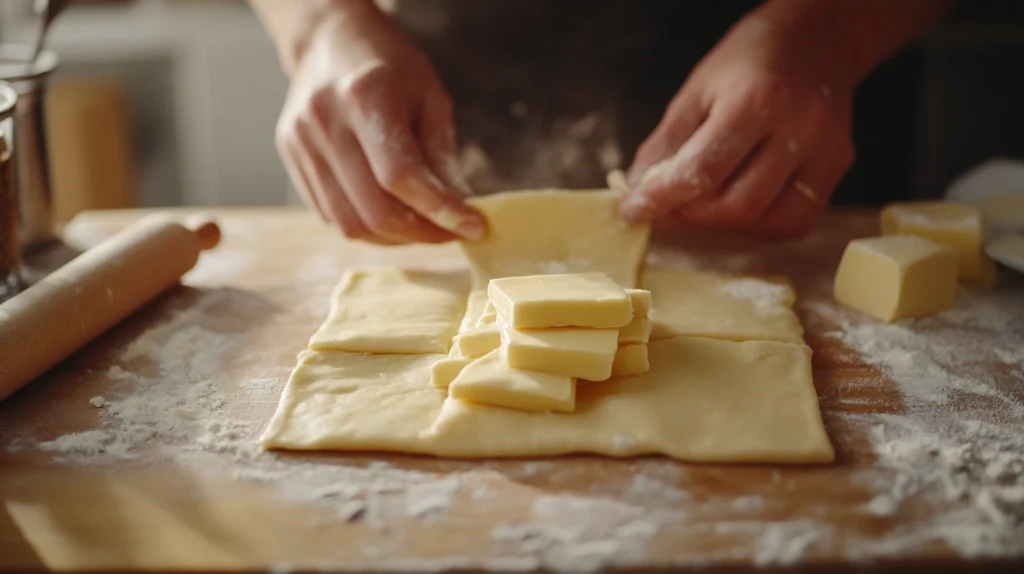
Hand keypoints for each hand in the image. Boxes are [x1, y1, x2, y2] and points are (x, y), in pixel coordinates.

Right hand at [275, 4, 484, 243]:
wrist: (330, 41)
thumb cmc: (389, 66)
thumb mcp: (430, 98)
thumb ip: (441, 157)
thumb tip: (457, 212)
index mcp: (365, 97)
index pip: (401, 176)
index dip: (440, 211)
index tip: (473, 227)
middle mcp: (326, 123)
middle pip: (374, 210)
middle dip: (420, 233)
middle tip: (449, 232)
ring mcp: (301, 144)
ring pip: (350, 224)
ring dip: (393, 238)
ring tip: (420, 227)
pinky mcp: (291, 160)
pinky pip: (331, 215)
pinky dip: (366, 226)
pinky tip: (389, 212)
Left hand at [621, 14, 854, 236]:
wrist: (817, 40)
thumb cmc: (751, 60)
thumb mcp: (698, 89)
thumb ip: (668, 142)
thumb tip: (639, 187)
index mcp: (758, 101)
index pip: (702, 170)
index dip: (662, 198)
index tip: (633, 210)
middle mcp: (799, 129)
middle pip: (737, 204)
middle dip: (692, 213)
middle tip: (669, 204)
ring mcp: (826, 150)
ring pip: (767, 219)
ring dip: (724, 222)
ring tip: (703, 201)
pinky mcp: (838, 165)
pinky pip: (795, 218)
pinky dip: (759, 222)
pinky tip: (740, 200)